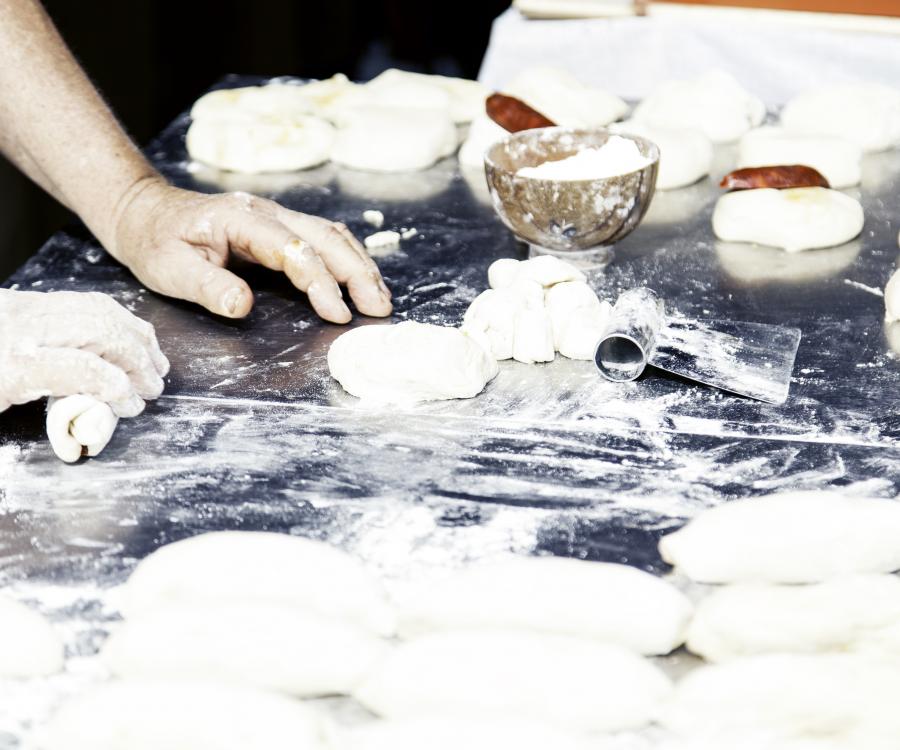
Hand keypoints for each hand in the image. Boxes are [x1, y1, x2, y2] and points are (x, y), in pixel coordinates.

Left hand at [0, 289, 168, 416]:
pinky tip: (129, 337)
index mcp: (12, 365)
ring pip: (99, 309)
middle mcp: (22, 327)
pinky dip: (117, 318)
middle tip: (153, 385)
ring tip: (153, 362)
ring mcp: (25, 307)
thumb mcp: (4, 407)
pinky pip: (85, 300)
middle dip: (138, 359)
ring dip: (135, 336)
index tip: (131, 406)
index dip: (121, 390)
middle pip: (102, 331)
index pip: (87, 370)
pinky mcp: (27, 299)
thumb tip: (100, 415)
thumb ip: (55, 412)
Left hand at [110, 178, 392, 321]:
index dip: (320, 281)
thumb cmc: (156, 242)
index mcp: (241, 219)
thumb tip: (243, 305)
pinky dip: (348, 259)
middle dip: (357, 273)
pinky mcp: (281, 228)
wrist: (146, 213)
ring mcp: (277, 217)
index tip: (337, 313)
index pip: (293, 249)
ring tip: (381, 298)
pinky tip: (361, 279)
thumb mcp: (170, 268)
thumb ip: (207, 286)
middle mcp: (267, 213)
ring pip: (331, 235)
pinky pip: (324, 239)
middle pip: (326, 237)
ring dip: (360, 266)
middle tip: (380, 308)